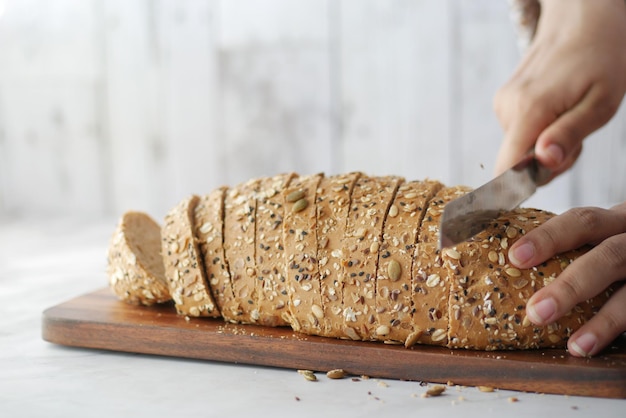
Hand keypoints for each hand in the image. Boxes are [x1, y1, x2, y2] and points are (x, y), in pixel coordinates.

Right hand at [494, 0, 625, 178]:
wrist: (582, 18)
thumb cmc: (601, 58)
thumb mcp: (600, 103)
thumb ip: (569, 136)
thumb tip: (543, 163)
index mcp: (528, 110)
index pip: (506, 168)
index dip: (518, 186)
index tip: (538, 182)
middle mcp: (507, 108)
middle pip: (518, 161)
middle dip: (547, 161)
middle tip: (577, 135)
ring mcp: (503, 104)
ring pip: (520, 147)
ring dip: (546, 144)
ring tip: (571, 115)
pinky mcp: (504, 101)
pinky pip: (519, 132)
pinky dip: (540, 131)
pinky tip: (558, 109)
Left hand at [508, 202, 625, 355]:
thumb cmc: (618, 254)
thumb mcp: (603, 239)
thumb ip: (571, 248)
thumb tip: (511, 269)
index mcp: (616, 222)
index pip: (582, 222)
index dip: (549, 237)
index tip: (516, 257)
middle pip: (610, 256)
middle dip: (571, 285)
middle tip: (536, 312)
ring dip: (603, 321)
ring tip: (574, 345)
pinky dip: (615, 331)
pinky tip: (593, 348)